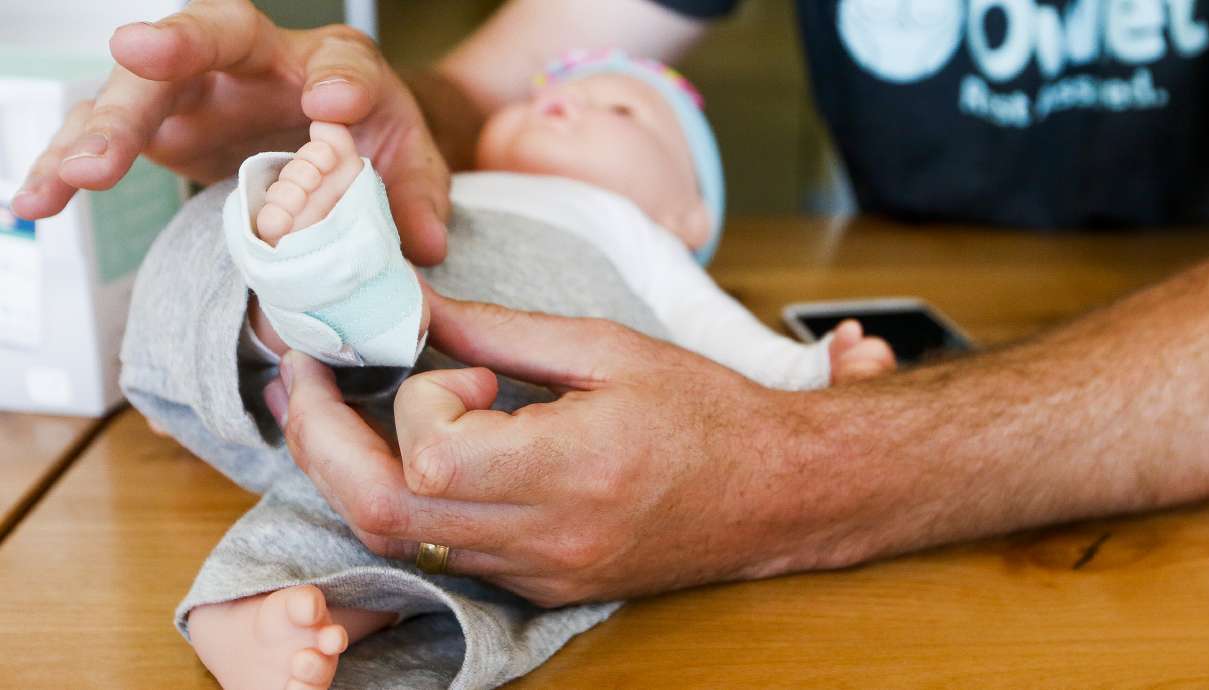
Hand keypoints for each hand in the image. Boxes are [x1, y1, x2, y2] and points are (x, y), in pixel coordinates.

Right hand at [11, 0, 448, 264]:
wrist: (331, 135)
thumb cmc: (372, 144)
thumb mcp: (408, 169)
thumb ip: (416, 199)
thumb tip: (421, 246)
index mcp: (339, 66)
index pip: (344, 59)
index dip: (341, 77)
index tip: (332, 98)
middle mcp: (261, 60)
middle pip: (218, 32)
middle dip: (179, 41)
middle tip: (138, 53)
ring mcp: (200, 86)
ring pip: (144, 84)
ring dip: (105, 124)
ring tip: (78, 173)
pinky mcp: (160, 124)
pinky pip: (107, 136)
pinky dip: (69, 165)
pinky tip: (36, 200)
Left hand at [276, 295, 837, 606]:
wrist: (773, 493)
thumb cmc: (705, 413)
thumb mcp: (608, 348)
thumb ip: (501, 330)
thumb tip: (416, 308)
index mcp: (573, 468)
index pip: (433, 453)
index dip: (421, 397)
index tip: (461, 366)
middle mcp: (547, 538)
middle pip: (386, 513)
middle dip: (321, 441)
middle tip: (302, 379)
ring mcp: (538, 575)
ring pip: (399, 541)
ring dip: (350, 472)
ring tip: (336, 410)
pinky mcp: (538, 588)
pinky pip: (441, 552)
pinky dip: (404, 501)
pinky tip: (409, 454)